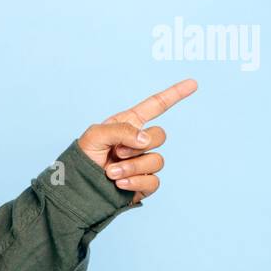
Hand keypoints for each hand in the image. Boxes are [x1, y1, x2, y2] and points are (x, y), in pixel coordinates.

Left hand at [76, 78, 197, 203]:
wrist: (77, 187)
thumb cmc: (83, 157)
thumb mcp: (96, 135)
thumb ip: (122, 130)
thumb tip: (146, 140)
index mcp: (129, 124)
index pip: (156, 106)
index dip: (174, 94)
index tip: (193, 84)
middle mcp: (138, 142)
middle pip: (160, 135)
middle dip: (137, 145)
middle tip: (115, 153)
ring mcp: (143, 163)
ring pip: (157, 160)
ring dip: (131, 167)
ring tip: (110, 172)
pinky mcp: (144, 183)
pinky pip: (153, 181)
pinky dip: (135, 182)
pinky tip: (119, 183)